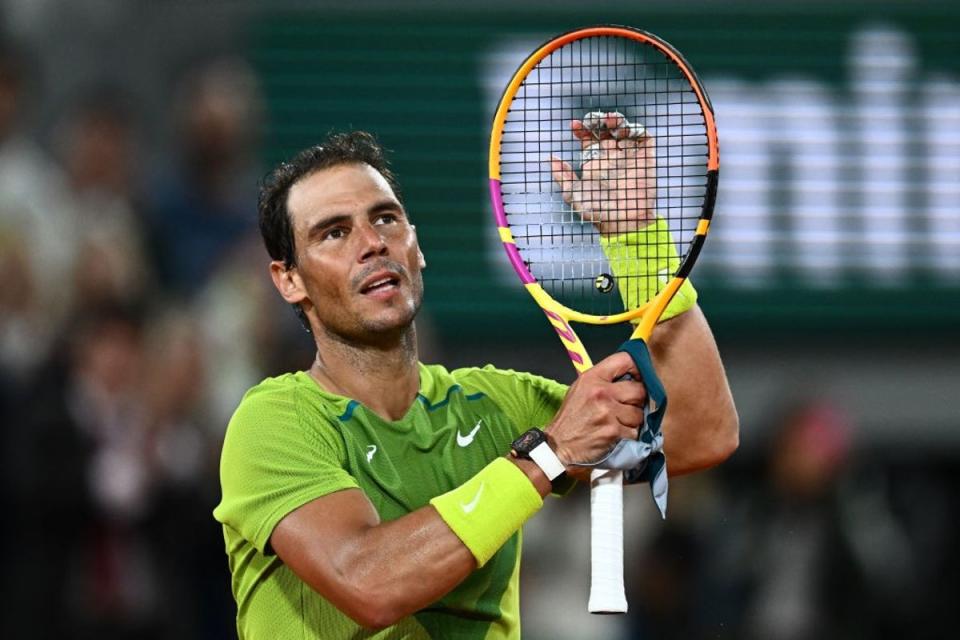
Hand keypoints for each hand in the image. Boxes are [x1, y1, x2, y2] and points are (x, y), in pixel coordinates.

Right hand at [546, 352, 646, 478]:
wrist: (558, 446)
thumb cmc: (570, 418)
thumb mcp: (580, 389)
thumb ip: (603, 380)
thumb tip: (631, 377)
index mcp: (592, 378)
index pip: (625, 360)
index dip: (638, 367)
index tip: (639, 376)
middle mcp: (601, 393)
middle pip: (639, 390)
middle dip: (637, 400)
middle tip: (627, 406)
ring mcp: (608, 413)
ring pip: (639, 413)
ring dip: (633, 420)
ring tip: (617, 422)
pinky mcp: (614, 432)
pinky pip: (635, 431)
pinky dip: (629, 435)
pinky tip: (616, 434)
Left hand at [549, 112, 655, 235]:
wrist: (624, 222)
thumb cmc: (597, 212)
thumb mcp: (574, 194)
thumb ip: (562, 176)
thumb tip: (550, 158)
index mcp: (594, 162)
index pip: (587, 138)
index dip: (581, 128)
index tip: (574, 125)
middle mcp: (611, 156)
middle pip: (604, 129)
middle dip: (598, 120)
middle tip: (592, 121)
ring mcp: (628, 155)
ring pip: (623, 128)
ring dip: (615, 120)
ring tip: (609, 122)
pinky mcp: (645, 157)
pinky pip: (643, 136)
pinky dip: (635, 128)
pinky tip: (624, 132)